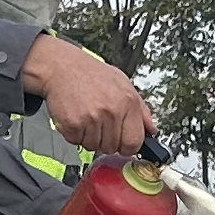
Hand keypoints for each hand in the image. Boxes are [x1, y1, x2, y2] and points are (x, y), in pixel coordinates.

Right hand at [21, 33, 153, 155]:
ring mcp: (92, 119)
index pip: (134, 142)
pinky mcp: (73, 124)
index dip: (128, 145)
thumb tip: (152, 130)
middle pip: (113, 148)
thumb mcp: (124, 85)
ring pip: (94, 147)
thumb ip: (141, 110)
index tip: (123, 142)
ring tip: (87, 117)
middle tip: (99, 121)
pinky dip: (75, 134)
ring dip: (90, 137)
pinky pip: (77, 142)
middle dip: (106, 139)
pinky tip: (77, 117)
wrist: (62, 67)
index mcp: (128, 102)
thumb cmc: (92, 75)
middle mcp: (112, 111)